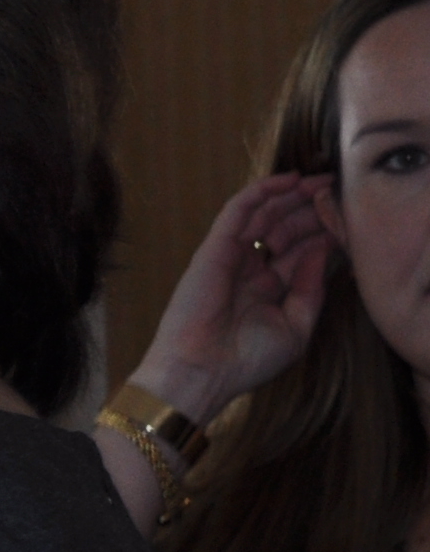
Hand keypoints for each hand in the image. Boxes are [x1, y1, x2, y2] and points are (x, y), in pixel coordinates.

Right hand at [137, 171, 335, 422]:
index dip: (323, 231)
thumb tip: (322, 249)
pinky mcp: (214, 248)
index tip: (348, 216)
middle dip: (311, 208)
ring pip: (264, 213)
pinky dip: (261, 192)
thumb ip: (311, 288)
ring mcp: (231, 256)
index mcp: (269, 289)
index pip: (300, 250)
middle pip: (285, 227)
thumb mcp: (296, 326)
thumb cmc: (246, 360)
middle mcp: (251, 269)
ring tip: (321, 181)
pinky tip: (289, 179)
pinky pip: (238, 210)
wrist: (202, 372)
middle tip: (338, 191)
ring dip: (292, 195)